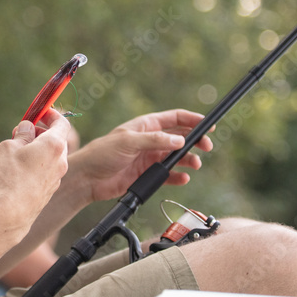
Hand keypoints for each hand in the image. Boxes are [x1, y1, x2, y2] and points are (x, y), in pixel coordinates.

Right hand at [0, 109, 70, 235]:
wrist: (9, 214)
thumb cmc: (9, 177)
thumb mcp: (9, 146)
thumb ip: (21, 134)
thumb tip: (27, 128)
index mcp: (54, 145)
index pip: (62, 122)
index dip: (51, 114)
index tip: (40, 111)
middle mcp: (60, 162)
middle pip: (56, 140)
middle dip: (40, 133)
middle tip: (21, 132)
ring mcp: (56, 178)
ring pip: (50, 157)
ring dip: (36, 150)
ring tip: (14, 153)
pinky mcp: (49, 192)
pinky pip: (45, 172)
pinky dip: (36, 165)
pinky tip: (16, 172)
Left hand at [67, 109, 212, 203]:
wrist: (88, 178)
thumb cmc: (102, 153)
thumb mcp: (129, 142)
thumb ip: (155, 140)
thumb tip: (180, 140)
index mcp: (146, 126)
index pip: (175, 119)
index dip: (192, 120)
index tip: (208, 124)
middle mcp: (150, 140)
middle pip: (180, 137)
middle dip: (195, 141)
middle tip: (207, 147)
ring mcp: (149, 157)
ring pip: (176, 157)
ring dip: (188, 160)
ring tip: (195, 164)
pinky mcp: (146, 174)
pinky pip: (168, 175)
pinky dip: (177, 177)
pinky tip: (183, 178)